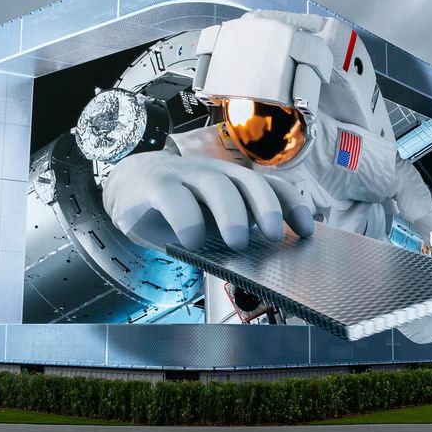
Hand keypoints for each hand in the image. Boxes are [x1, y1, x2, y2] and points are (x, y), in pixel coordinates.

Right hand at [103, 152, 314, 249]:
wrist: (125, 188)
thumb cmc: (174, 209)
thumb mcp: (208, 219)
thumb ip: (231, 229)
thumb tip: (264, 259)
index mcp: (230, 180)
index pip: (269, 184)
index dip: (291, 204)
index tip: (306, 231)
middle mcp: (210, 172)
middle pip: (246, 179)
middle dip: (266, 206)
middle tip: (275, 236)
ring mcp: (181, 174)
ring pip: (214, 182)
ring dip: (232, 212)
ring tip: (238, 243)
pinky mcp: (153, 186)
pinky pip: (173, 196)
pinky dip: (187, 219)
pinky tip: (192, 241)